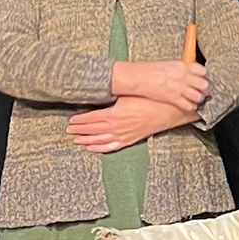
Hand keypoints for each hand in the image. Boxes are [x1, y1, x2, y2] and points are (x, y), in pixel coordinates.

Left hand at [67, 96, 195, 151]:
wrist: (170, 111)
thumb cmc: (151, 99)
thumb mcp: (129, 93)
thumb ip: (113, 95)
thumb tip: (99, 91)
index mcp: (115, 114)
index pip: (91, 119)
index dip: (79, 121)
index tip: (71, 121)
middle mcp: (118, 127)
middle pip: (93, 130)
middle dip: (80, 131)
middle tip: (69, 131)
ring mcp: (125, 134)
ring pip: (101, 140)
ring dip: (87, 141)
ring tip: (77, 140)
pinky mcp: (132, 139)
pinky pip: (113, 146)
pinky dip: (101, 148)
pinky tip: (93, 148)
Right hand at [111, 59, 208, 110]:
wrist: (137, 77)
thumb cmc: (150, 70)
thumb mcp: (169, 65)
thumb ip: (181, 69)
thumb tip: (189, 72)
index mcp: (182, 66)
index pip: (202, 70)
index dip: (203, 76)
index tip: (202, 79)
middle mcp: (183, 77)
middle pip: (204, 84)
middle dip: (204, 89)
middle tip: (203, 91)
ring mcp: (180, 88)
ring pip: (199, 96)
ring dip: (198, 99)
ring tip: (196, 100)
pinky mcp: (174, 98)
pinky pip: (189, 106)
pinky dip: (190, 107)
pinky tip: (188, 106)